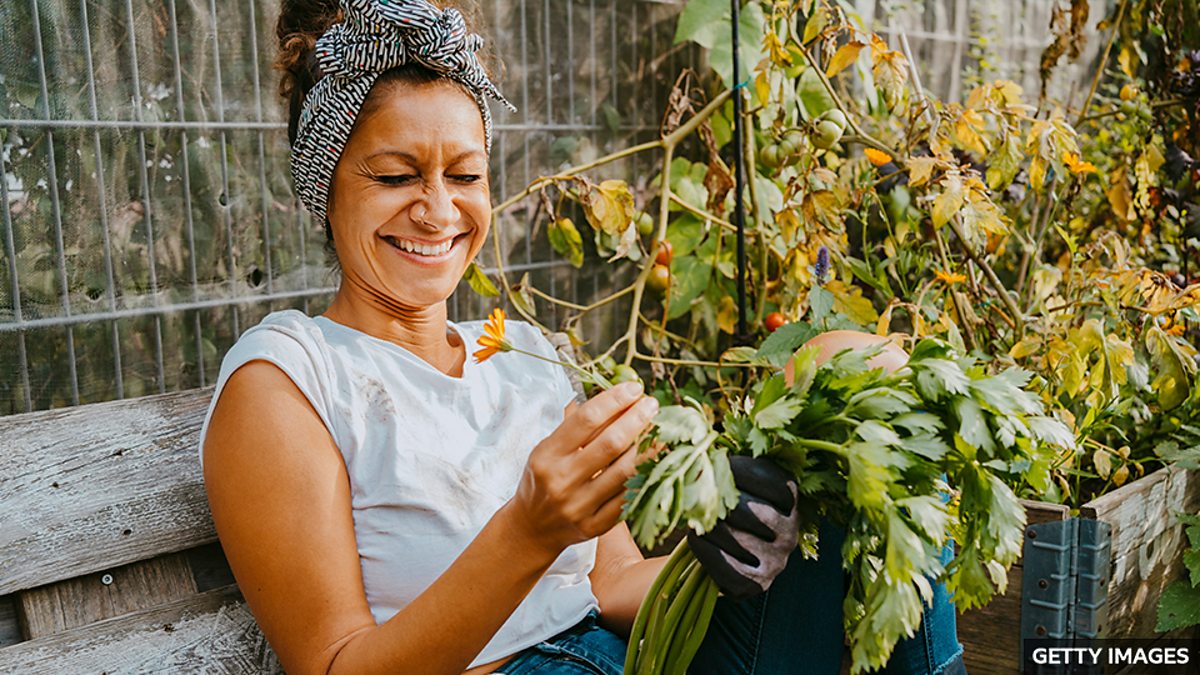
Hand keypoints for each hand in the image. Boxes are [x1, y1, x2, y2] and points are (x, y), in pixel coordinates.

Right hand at [506, 381, 658, 558]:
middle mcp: (562, 479)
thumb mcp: (548, 449)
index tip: (634, 388)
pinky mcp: (594, 526)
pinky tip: (655, 462)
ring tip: (660, 430)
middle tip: (652, 404)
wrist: (531, 528)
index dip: (614, 400)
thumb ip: (577, 427)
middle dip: (637, 419)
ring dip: (648, 447)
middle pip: (610, 443)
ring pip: (625, 472)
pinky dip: (644, 478)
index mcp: (547, 454)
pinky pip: (627, 500)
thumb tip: (617, 397)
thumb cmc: (544, 478)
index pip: (586, 419)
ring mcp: (578, 506)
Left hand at [687, 455, 798, 599]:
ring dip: (708, 525)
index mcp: (790, 501)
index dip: (740, 469)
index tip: (715, 462)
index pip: (772, 481)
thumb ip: (730, 464)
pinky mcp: (757, 584)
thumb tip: (706, 449)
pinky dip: (706, 551)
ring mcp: (776, 561)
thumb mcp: (735, 480)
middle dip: (719, 501)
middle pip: (753, 512)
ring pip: (738, 539)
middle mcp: (790, 532)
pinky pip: (728, 568)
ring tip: (693, 516)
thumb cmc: (726, 506)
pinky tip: (695, 539)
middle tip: (697, 493)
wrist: (719, 552)